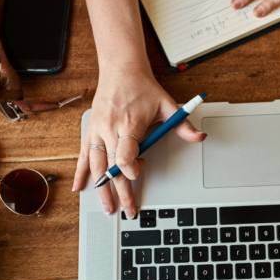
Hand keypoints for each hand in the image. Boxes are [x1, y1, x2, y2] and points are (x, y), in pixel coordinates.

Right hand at [72, 66, 206, 218]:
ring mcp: (98, 130)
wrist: (121, 69)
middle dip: (121, 192)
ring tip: (108, 207)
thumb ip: (182, 124)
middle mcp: (110, 129)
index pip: (125, 156)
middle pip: (112, 167)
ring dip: (101, 188)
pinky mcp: (91, 130)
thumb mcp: (167, 104)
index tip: (140, 171)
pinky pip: (83, 154)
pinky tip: (79, 187)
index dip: (132, 169)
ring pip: (96, 165)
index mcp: (128, 124)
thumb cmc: (142, 87)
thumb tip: (199, 137)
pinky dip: (81, 172)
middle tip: (128, 210)